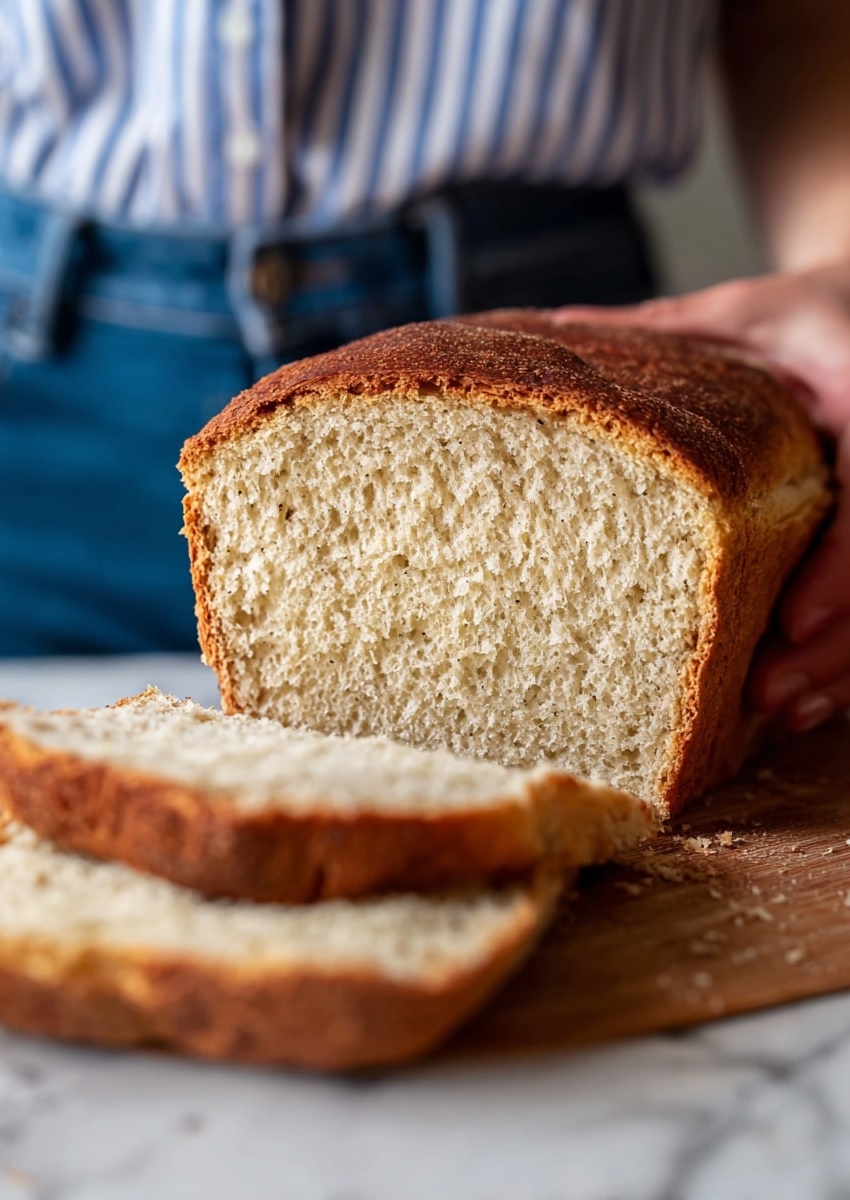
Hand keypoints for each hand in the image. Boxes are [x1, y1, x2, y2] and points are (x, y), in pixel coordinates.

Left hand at [555, 262, 849, 731]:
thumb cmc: (812, 310)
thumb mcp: (750, 309)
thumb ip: (674, 328)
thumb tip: (555, 327)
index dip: (838, 573)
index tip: (790, 625)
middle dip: (833, 648)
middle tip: (765, 698)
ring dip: (837, 669)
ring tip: (776, 712)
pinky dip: (838, 658)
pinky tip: (796, 701)